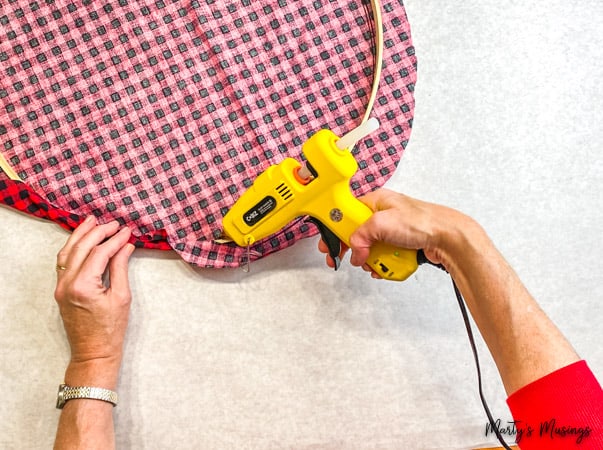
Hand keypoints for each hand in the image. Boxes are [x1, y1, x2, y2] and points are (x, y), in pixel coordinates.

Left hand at [54, 216, 134, 387]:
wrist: (94, 353)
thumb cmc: (110, 330)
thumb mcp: (121, 297)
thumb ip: (120, 268)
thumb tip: (125, 247)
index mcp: (83, 286)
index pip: (100, 253)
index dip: (115, 240)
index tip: (127, 232)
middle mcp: (67, 284)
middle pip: (81, 248)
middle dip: (98, 232)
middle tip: (114, 224)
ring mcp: (61, 287)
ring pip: (67, 252)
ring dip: (81, 235)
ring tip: (93, 222)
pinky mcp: (61, 290)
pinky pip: (64, 262)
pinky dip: (73, 247)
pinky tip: (82, 240)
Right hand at [318, 188, 462, 276]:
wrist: (450, 239)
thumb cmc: (423, 222)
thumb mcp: (382, 223)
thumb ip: (360, 236)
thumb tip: (354, 252)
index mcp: (375, 201)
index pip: (345, 213)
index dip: (335, 229)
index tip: (328, 245)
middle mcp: (383, 214)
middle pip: (357, 234)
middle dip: (354, 249)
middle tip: (350, 260)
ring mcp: (392, 231)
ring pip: (370, 248)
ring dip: (370, 260)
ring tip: (375, 265)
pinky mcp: (400, 245)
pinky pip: (384, 256)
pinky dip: (383, 265)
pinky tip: (386, 268)